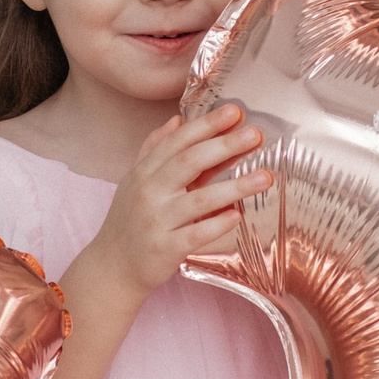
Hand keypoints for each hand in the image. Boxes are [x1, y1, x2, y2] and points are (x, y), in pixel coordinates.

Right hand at [89, 103, 275, 301]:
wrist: (112, 267)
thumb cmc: (129, 222)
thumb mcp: (135, 181)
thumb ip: (155, 149)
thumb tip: (177, 120)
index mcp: (144, 173)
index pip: (177, 142)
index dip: (205, 125)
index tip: (233, 112)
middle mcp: (149, 193)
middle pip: (189, 163)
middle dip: (224, 146)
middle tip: (254, 134)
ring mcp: (157, 221)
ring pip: (199, 199)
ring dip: (235, 187)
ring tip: (265, 177)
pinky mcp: (166, 249)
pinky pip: (196, 234)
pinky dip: (217, 223)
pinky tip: (238, 215)